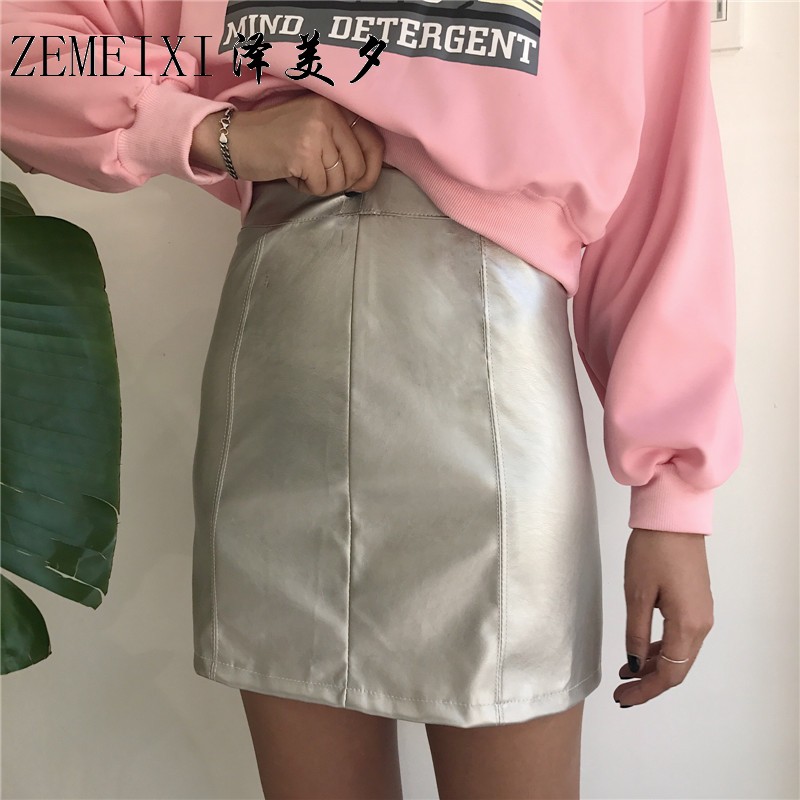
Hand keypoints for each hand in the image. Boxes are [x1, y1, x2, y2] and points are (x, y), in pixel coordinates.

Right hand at [189, 93, 384, 196]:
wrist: (236, 139)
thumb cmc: (276, 139)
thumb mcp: (315, 127)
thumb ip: (343, 142)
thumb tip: (370, 175)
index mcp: (336, 105)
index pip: (374, 142)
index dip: (373, 170)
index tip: (362, 183)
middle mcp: (329, 113)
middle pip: (358, 167)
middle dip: (342, 183)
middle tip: (320, 178)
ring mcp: (316, 132)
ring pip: (340, 180)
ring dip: (322, 186)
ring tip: (301, 170)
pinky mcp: (303, 153)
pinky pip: (320, 186)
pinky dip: (306, 188)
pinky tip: (291, 173)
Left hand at [615, 527, 713, 707]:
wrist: (674, 518)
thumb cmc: (653, 552)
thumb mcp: (637, 594)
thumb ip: (635, 633)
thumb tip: (634, 665)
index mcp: (688, 625)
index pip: (670, 673)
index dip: (646, 690)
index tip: (623, 698)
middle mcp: (701, 624)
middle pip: (678, 667)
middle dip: (650, 683)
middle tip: (622, 693)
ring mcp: (701, 613)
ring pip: (679, 652)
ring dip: (654, 666)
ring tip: (626, 673)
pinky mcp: (695, 602)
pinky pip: (680, 636)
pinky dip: (661, 648)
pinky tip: (642, 651)